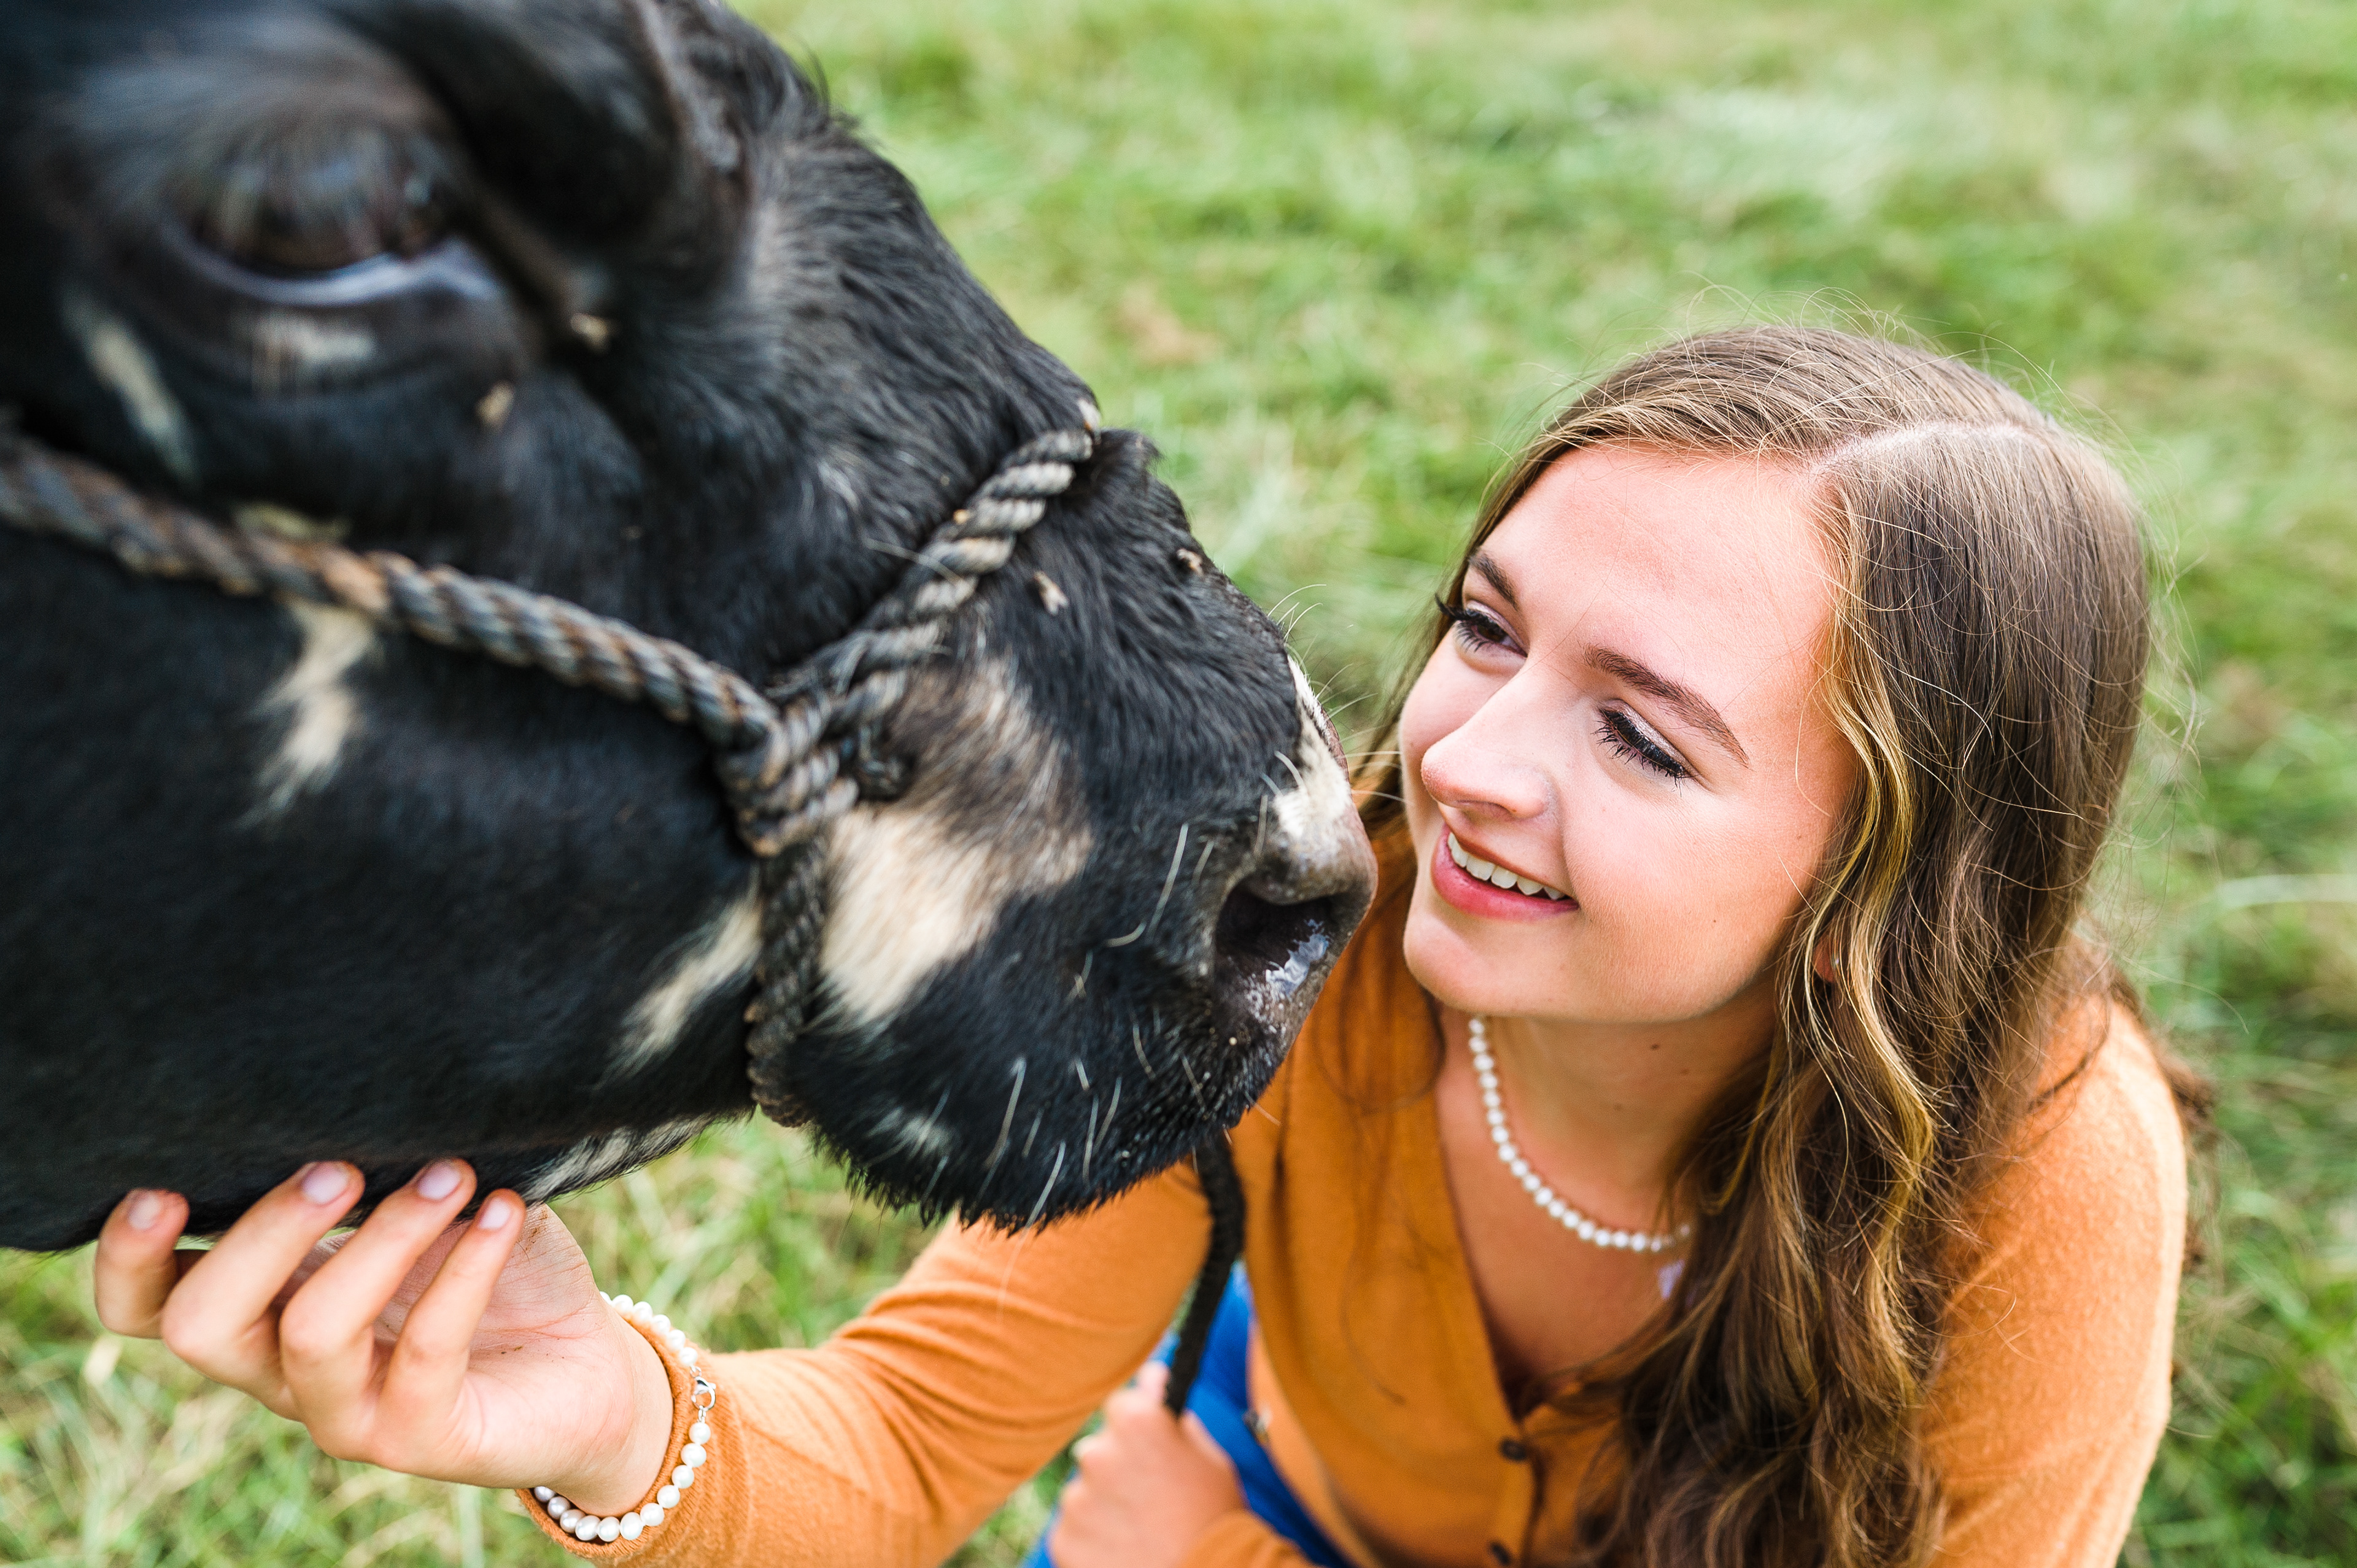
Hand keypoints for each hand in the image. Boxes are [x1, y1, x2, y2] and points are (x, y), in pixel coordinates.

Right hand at [92, 1162, 674, 1514]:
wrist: (588, 1368)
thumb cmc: (492, 1267)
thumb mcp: (431, 1203)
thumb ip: (384, 1161)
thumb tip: (367, 1083)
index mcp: (265, 1305)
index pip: (148, 1303)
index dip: (128, 1256)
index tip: (162, 1183)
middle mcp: (283, 1369)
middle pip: (201, 1323)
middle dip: (262, 1233)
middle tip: (340, 1165)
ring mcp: (346, 1413)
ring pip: (310, 1333)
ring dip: (380, 1239)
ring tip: (450, 1175)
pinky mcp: (422, 1438)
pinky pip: (424, 1353)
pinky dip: (464, 1270)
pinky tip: (501, 1212)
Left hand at [1047, 1362, 1244, 1567]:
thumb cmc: (1216, 1519)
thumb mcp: (1209, 1458)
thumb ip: (1174, 1416)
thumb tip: (1152, 1377)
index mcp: (1137, 1422)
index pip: (1121, 1404)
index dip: (1139, 1427)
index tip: (1151, 1447)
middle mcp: (1097, 1453)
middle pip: (1099, 1449)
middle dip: (1119, 1468)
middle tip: (1151, 1500)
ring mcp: (1077, 1499)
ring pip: (1084, 1491)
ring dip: (1104, 1506)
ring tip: (1141, 1532)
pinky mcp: (1064, 1539)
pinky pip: (1073, 1529)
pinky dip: (1092, 1540)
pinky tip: (1124, 1552)